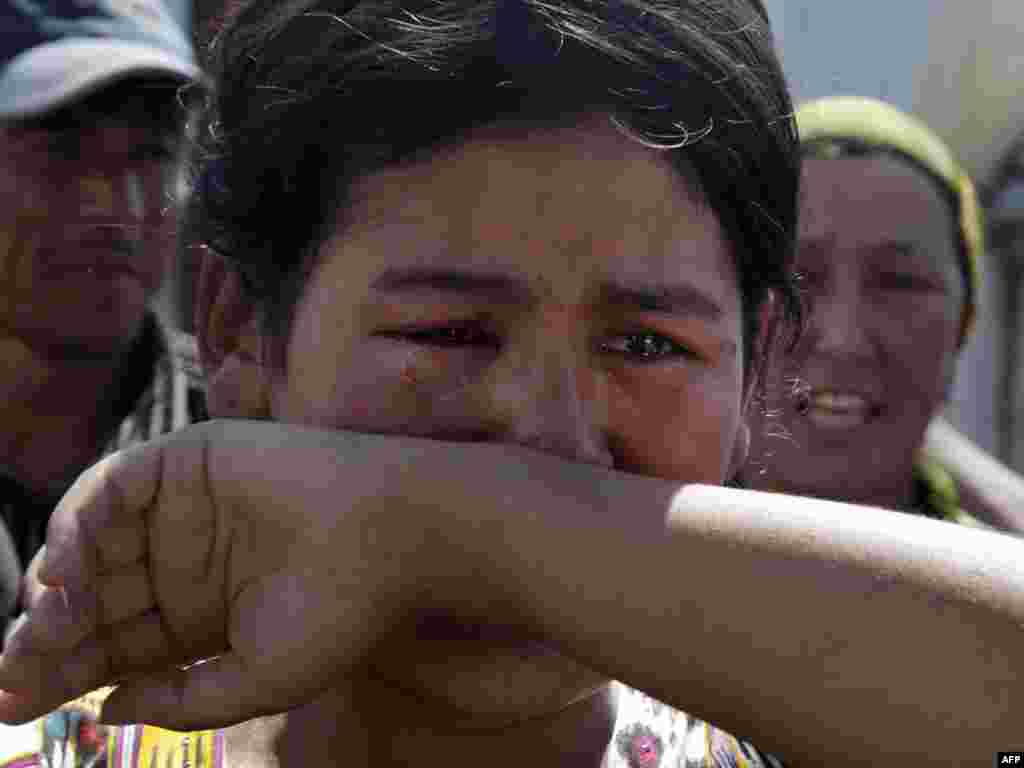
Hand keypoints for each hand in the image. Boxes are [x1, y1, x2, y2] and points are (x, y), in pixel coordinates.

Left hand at [0, 420, 442, 729]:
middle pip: (90, 600)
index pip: (112, 647)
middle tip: (14, 671)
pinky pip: (114, 488)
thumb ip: (182, 700)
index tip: (14, 706)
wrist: (390, 536)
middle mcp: (180, 564)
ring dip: (58, 584)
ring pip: (91, 546)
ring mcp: (180, 512)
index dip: (63, 674)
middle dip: (46, 637)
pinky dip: (81, 521)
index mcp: (195, 618)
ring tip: (47, 623)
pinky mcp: (186, 462)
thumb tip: (107, 708)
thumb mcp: (256, 680)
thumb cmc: (339, 611)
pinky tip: (69, 566)